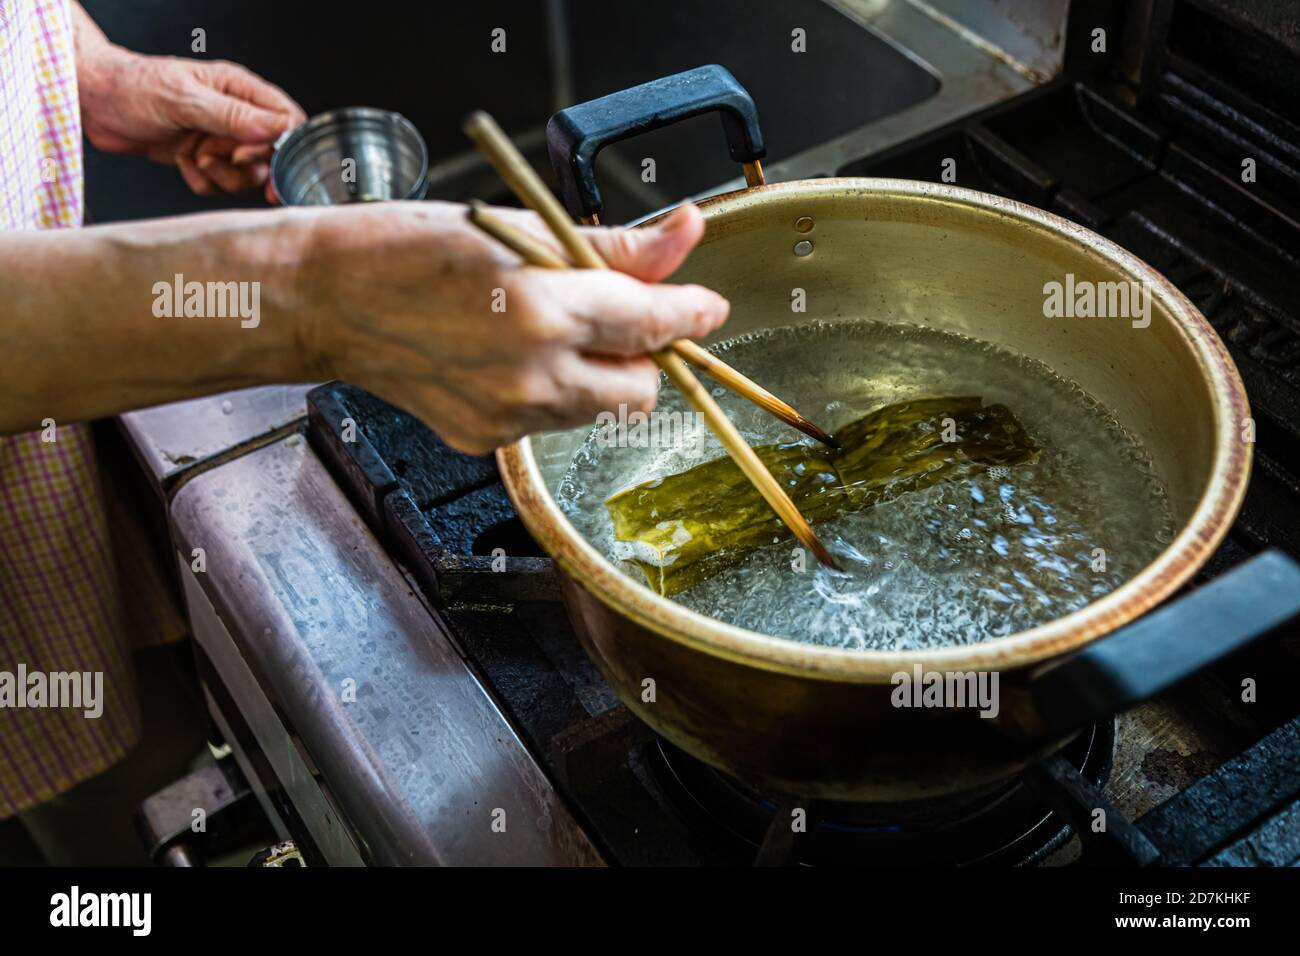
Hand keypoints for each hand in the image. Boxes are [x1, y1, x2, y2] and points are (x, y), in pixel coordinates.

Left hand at [75, 14, 303, 200]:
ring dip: (220, 176)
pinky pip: (219, 185)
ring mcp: (220, 139)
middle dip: (246, 166)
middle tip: (216, 159)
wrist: (94, 103)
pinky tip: (181, 162)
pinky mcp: (203, 159)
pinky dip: (202, 181)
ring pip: (245, 176)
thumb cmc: (133, 86)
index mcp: (240, 90)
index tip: (266, 164)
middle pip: (269, 155)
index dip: (283, 147)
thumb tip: (274, 129)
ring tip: (193, 156)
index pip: (286, 120)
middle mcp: (236, 116)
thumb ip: (231, 115)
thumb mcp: (184, 98)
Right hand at [295, 202, 728, 453]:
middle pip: (640, 389)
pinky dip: (551, 392)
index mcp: (541, 310)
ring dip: (597, 374)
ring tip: (544, 328)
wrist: (324, 299)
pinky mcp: (483, 441)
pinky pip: (549, 423)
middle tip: (611, 314)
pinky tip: (506, 355)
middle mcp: (530, 375)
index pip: (652, 323)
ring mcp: (506, 417)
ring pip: (598, 411)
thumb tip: (684, 233)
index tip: (705, 305)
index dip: (690, 312)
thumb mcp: (518, 228)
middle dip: (641, 355)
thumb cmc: (406, 247)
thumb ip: (612, 246)